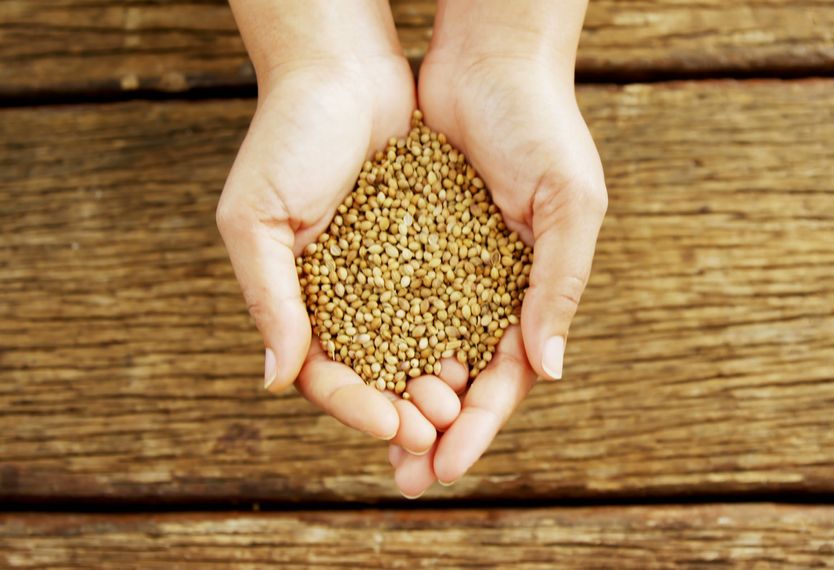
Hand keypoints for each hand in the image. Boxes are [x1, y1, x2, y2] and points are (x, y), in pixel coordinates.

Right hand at [216, 55, 450, 450]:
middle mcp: (349, 298)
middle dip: (407, 410)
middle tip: (438, 430)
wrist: (344, 70)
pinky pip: (452, 302)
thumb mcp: (258, 219)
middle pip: (380, 375)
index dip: (357, 406)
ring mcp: (393, 276)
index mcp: (300, 302)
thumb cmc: (288, 138)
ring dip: (440, 383)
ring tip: (463, 400)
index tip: (391, 424)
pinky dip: (464, 334)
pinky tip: (483, 355)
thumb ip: (270, 298)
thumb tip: (277, 380)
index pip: (328, 375)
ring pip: (421, 348)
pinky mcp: (434, 249)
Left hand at [387, 35, 607, 495]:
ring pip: (421, 350)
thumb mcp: (569, 206)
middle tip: (404, 477)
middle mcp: (491, 290)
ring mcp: (449, 269)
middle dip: (434, 430)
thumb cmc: (542, 126)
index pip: (508, 378)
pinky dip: (373, 341)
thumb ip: (559, 286)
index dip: (479, 427)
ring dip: (400, 398)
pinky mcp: (408, 241)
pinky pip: (388, 301)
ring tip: (373, 440)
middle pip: (461, 378)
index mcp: (537, 292)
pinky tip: (349, 372)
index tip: (446, 467)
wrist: (488, 58)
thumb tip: (547, 370)